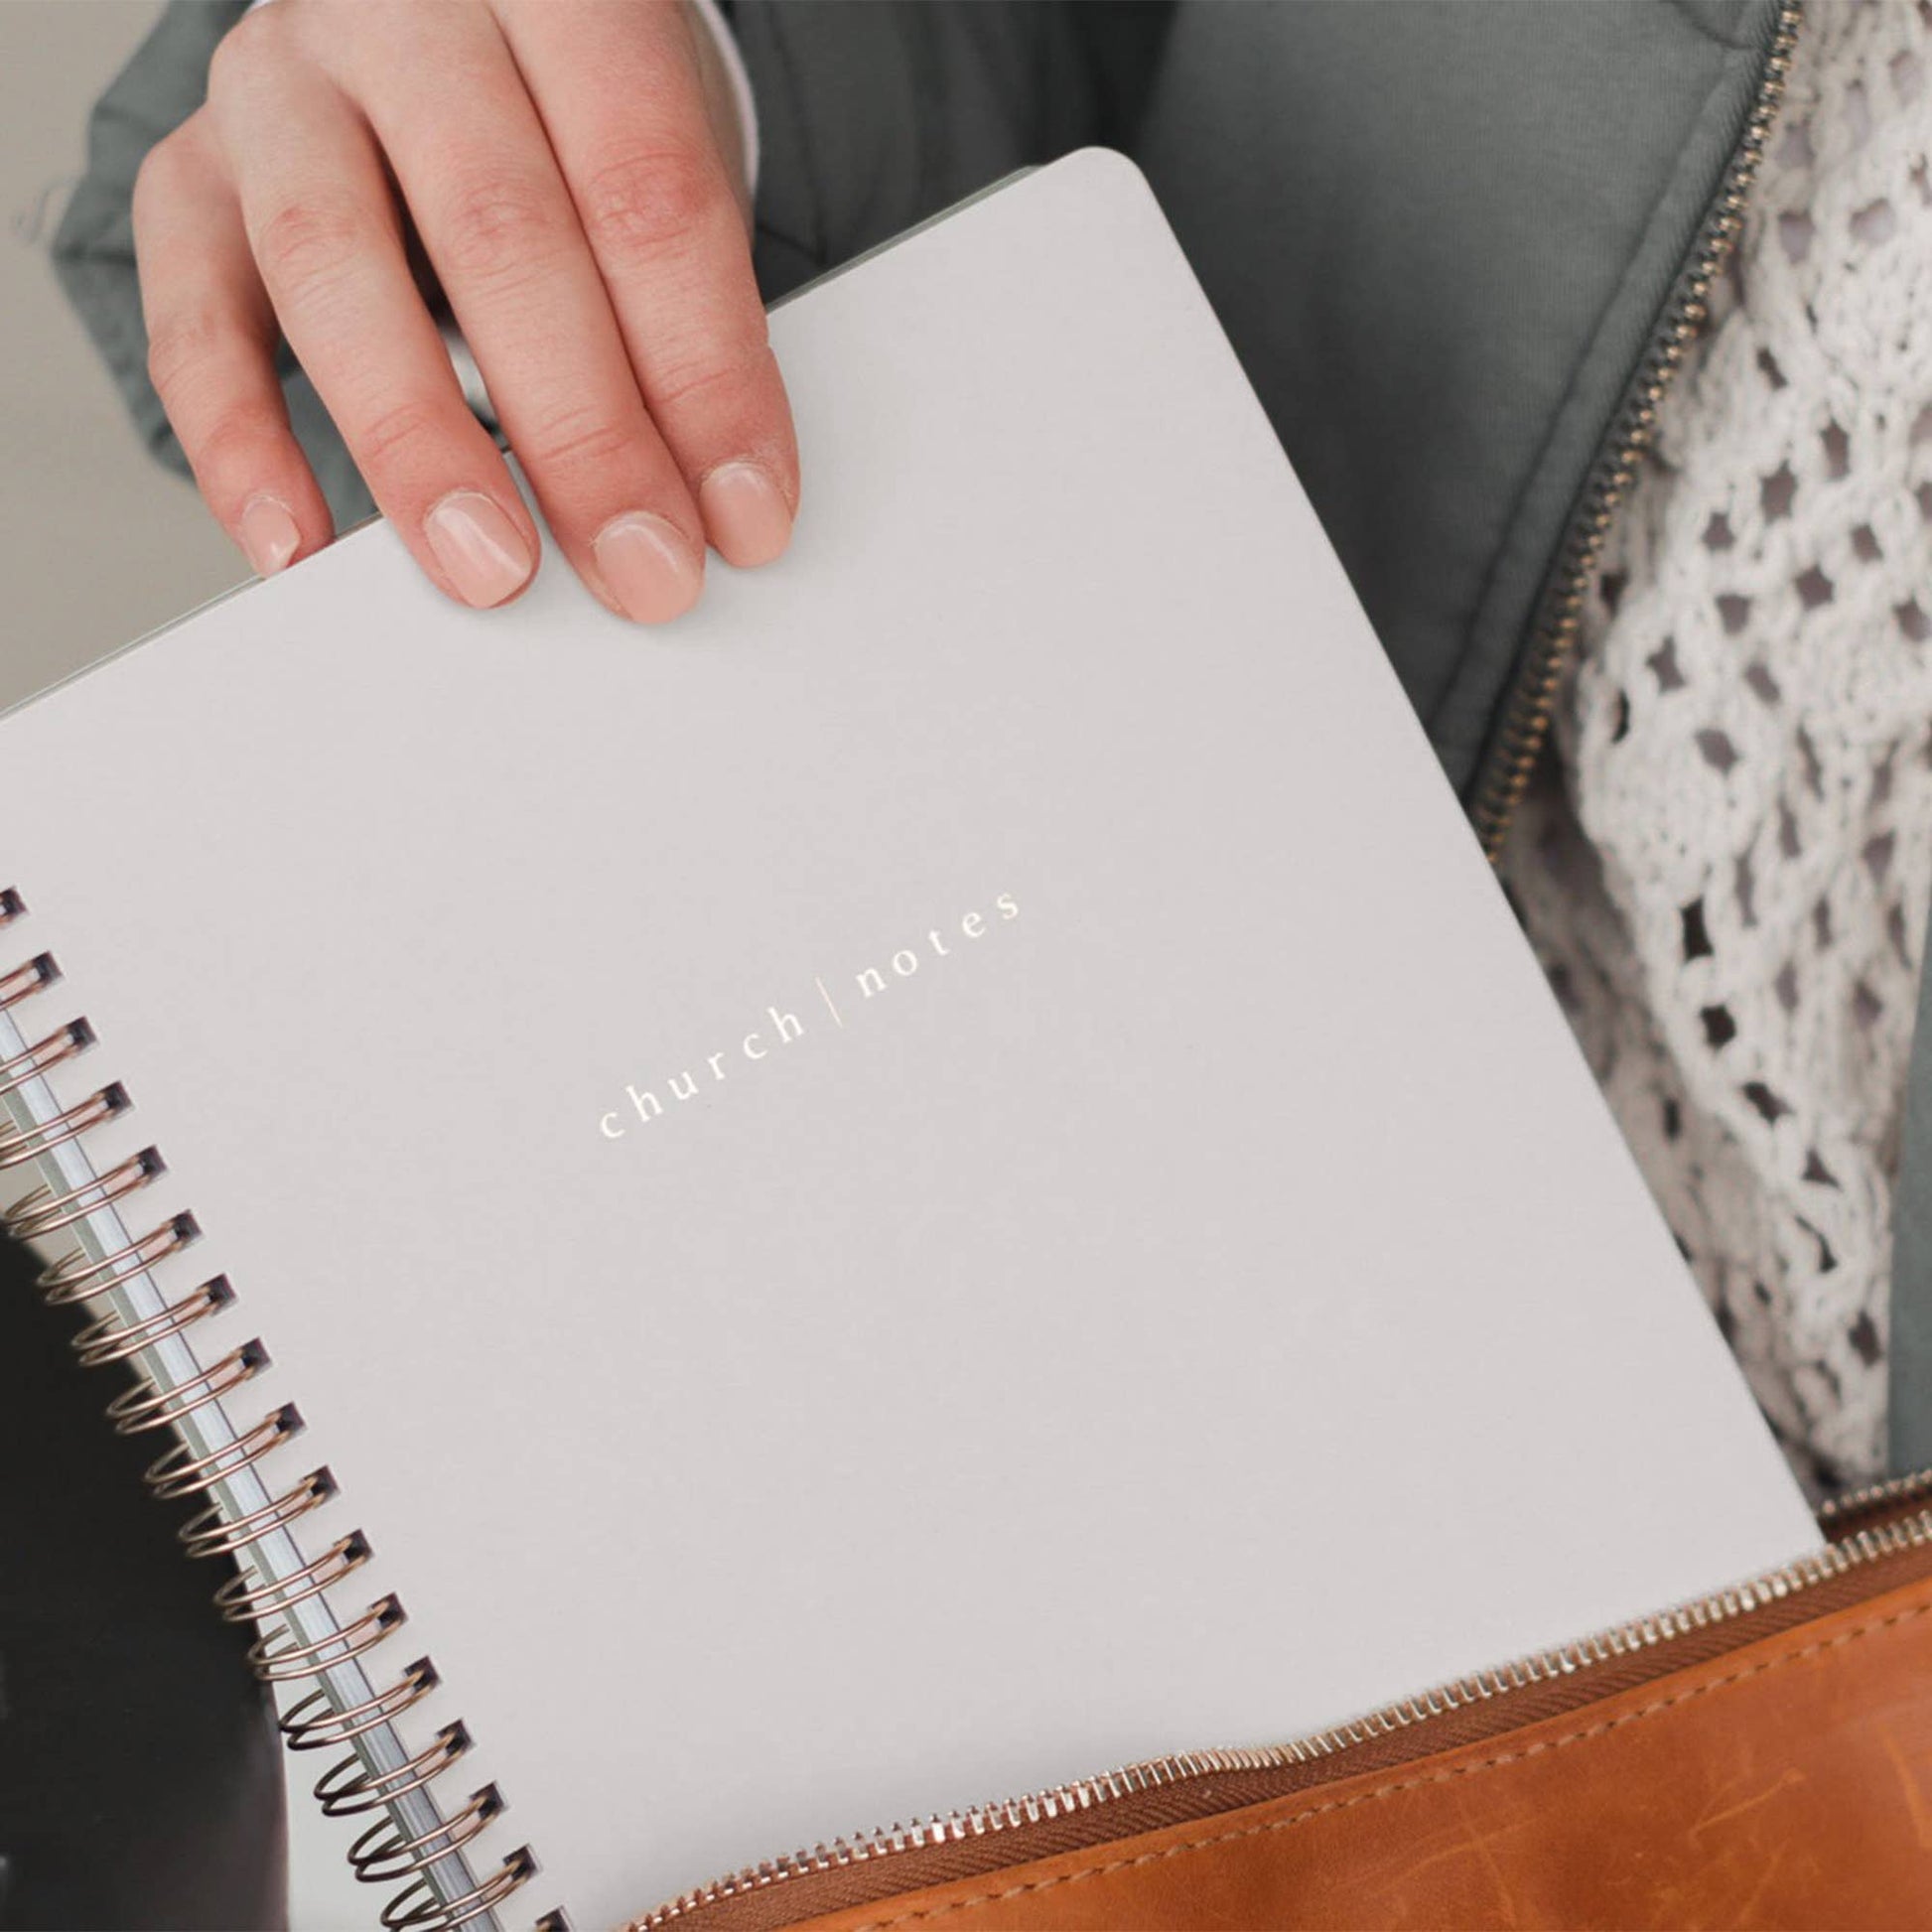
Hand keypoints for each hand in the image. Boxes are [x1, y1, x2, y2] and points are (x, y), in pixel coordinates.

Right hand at [134, 0, 795, 621]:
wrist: (457, 21)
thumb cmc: (577, 116)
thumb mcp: (655, 165)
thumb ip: (674, 305)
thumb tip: (706, 500)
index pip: (647, 196)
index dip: (707, 374)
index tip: (747, 514)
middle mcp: (404, 16)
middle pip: (500, 232)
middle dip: (586, 432)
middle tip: (644, 567)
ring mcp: (280, 86)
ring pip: (334, 265)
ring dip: (419, 445)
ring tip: (490, 569)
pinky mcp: (193, 173)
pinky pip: (193, 313)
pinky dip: (239, 440)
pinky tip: (295, 541)